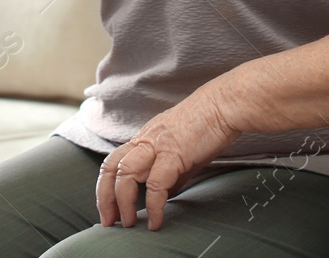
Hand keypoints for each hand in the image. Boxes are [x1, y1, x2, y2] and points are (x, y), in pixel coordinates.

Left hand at [96, 88, 240, 230]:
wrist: (223, 105)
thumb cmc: (206, 126)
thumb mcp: (181, 152)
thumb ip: (170, 175)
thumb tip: (164, 197)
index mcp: (144, 139)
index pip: (113, 162)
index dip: (105, 187)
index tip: (109, 210)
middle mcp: (144, 140)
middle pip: (111, 168)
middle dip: (105, 197)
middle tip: (109, 221)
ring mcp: (157, 145)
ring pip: (125, 173)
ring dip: (122, 202)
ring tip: (127, 223)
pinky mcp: (173, 153)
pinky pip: (156, 184)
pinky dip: (154, 206)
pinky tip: (156, 221)